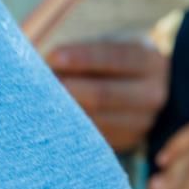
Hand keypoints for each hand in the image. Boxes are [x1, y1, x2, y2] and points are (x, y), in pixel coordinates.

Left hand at [48, 40, 168, 151]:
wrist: (149, 92)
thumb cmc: (118, 63)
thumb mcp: (112, 47)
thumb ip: (86, 53)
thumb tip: (47, 63)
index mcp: (149, 62)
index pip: (115, 58)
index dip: (83, 57)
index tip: (52, 57)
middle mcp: (152, 94)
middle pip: (103, 94)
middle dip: (67, 89)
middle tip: (36, 84)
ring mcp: (143, 123)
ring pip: (96, 120)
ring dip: (64, 111)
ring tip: (38, 100)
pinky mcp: (128, 141)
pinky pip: (94, 137)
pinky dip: (71, 126)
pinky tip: (52, 118)